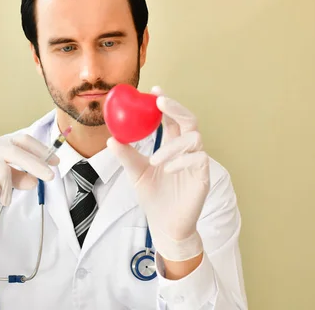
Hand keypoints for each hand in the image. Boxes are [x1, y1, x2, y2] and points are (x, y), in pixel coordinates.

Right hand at [0, 134, 58, 214]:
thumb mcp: (2, 179)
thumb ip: (19, 178)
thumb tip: (35, 181)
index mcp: (0, 144)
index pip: (24, 140)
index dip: (41, 150)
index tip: (55, 162)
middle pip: (16, 151)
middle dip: (35, 164)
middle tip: (50, 177)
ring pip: (4, 170)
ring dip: (9, 189)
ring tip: (5, 200)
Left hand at [107, 87, 209, 260]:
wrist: (164, 226)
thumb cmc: (153, 197)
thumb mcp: (135, 173)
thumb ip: (126, 156)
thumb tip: (110, 139)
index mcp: (173, 146)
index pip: (172, 118)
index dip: (166, 102)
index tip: (153, 90)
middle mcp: (187, 150)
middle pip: (189, 120)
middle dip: (176, 107)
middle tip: (160, 101)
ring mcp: (197, 163)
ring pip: (194, 139)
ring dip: (173, 145)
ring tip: (155, 160)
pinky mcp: (204, 177)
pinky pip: (198, 160)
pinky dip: (182, 160)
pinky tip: (168, 170)